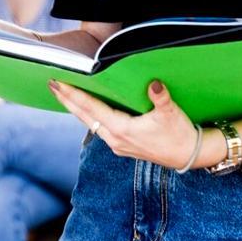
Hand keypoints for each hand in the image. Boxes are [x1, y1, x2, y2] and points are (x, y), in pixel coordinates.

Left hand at [50, 79, 197, 168]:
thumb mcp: (171, 113)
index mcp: (122, 130)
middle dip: (68, 100)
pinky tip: (87, 109)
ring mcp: (117, 144)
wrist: (189, 156)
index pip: (91, 109)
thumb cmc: (179, 135)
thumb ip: (160, 97)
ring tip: (65, 94)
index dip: (73, 95)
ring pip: (90, 123)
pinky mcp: (122, 145)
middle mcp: (114, 139)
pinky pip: (99, 128)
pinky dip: (90, 116)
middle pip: (84, 116)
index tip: (58, 84)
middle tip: (52, 84)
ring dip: (77, 108)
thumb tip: (153, 84)